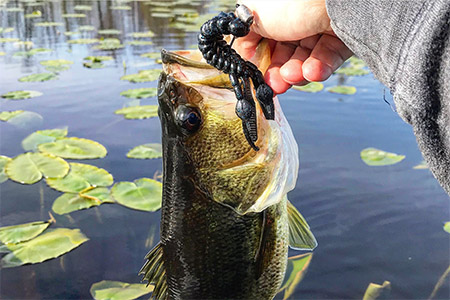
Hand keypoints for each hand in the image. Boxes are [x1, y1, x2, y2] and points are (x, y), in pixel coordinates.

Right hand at [234, 0, 352, 94]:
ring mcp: (320, 24)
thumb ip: (244, 36)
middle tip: (273, 85)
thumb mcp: (253, 17)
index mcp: (274, 7)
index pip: (262, 37)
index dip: (258, 57)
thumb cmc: (294, 0)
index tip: (254, 75)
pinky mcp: (343, 36)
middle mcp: (297, 14)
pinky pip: (328, 57)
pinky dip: (319, 68)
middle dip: (277, 72)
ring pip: (305, 57)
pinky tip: (313, 72)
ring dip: (296, 72)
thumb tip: (243, 52)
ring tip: (293, 76)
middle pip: (284, 50)